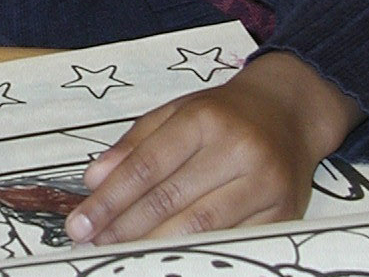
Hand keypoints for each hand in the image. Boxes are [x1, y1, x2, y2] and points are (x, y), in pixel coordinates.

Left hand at [63, 50, 364, 245]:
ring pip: (199, 226)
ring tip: (120, 253)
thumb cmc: (225, 113)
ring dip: (153, 244)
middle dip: (123, 227)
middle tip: (91, 244)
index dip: (109, 200)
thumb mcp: (176, 112)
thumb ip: (134, 144)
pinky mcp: (284, 212)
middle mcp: (238, 149)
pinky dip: (195, 251)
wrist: (290, 112)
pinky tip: (166, 256)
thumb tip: (94, 179)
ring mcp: (264, 183)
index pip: (146, 166)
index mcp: (204, 118)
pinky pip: (230, 240)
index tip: (79, 224)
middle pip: (169, 200)